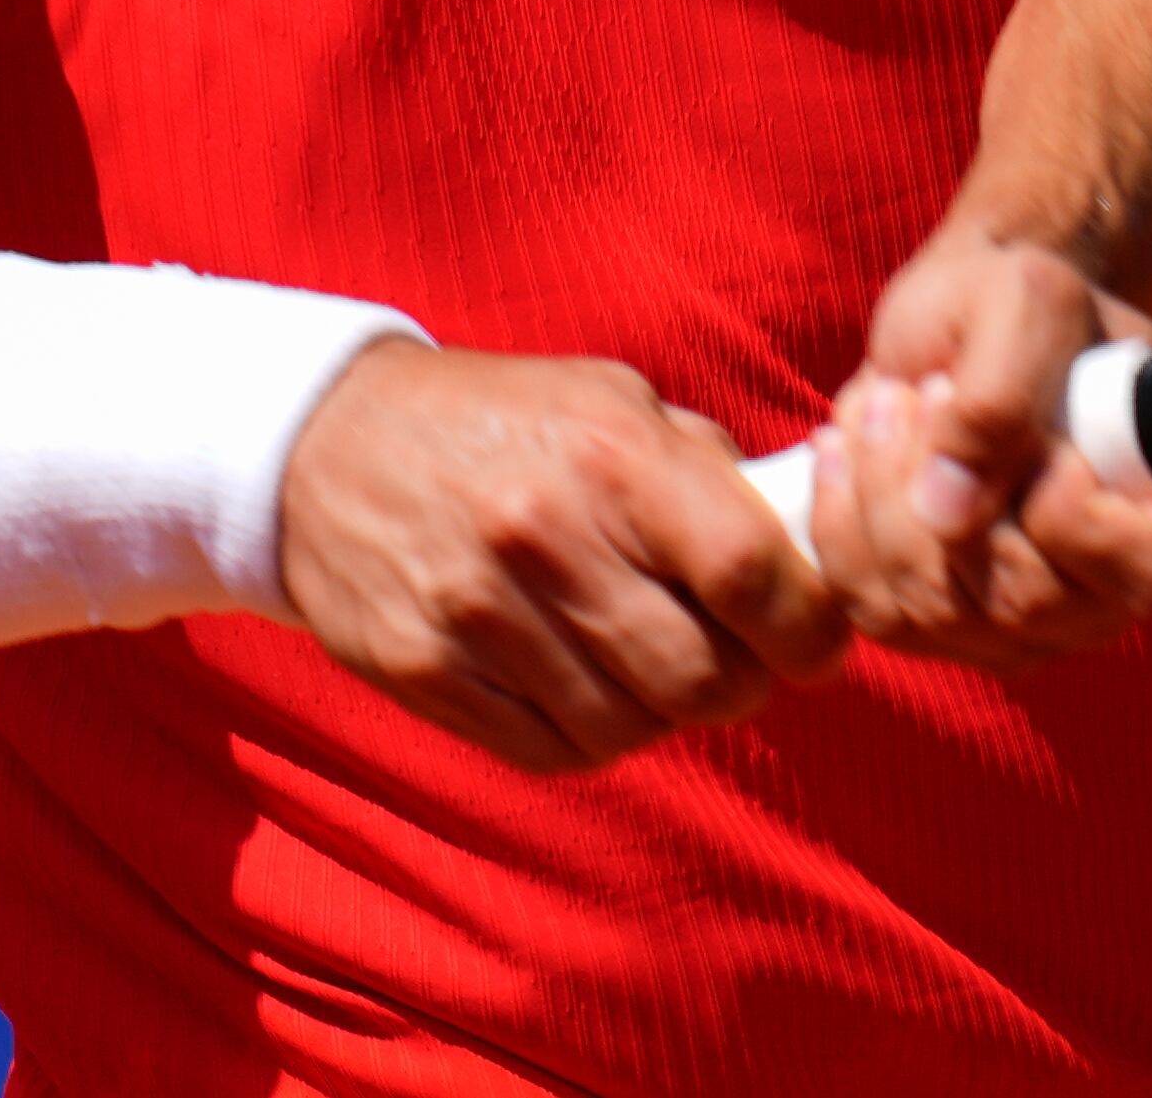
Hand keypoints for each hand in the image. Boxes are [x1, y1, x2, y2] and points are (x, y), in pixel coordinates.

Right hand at [275, 341, 847, 771]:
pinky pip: (554, 751)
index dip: (808, 627)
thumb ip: (711, 473)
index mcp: (612, 455)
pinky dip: (594, 735)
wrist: (330, 444)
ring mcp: (479, 612)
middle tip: (742, 665)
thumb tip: (808, 544)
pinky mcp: (427, 672)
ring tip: (658, 669)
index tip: (821, 642)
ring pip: (632, 725)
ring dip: (667, 714)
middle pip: (700, 674)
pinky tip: (590, 687)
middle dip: (744, 684)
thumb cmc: (506, 422)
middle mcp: (546, 535)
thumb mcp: (613, 401)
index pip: (750, 571)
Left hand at [805, 226, 1151, 668]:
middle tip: (923, 387)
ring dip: (882, 497)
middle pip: (1022, 602)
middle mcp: (1118, 594)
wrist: (975, 318)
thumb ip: (1000, 396)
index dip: (1074, 515)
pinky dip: (842, 525)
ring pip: (937, 612)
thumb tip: (947, 516)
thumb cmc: (1028, 302)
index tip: (1034, 434)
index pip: (1147, 573)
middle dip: (944, 488)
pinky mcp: (952, 627)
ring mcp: (1035, 626)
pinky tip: (843, 448)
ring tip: (881, 403)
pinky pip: (880, 614)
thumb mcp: (1027, 302)